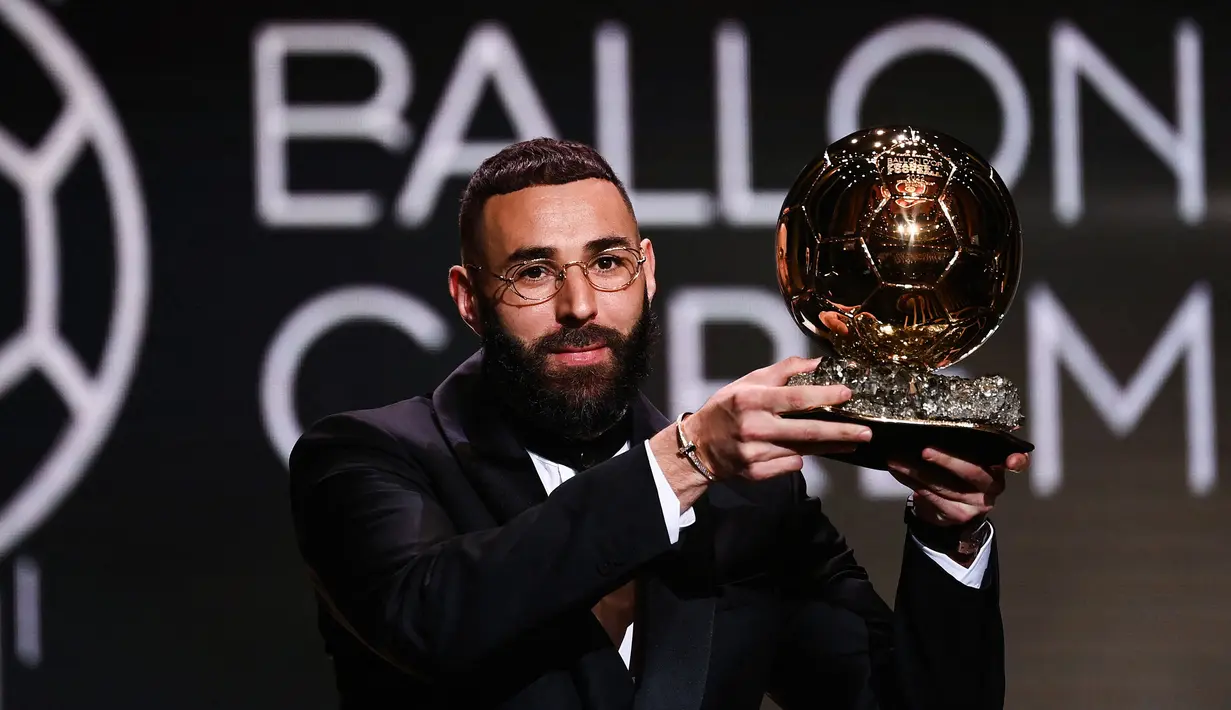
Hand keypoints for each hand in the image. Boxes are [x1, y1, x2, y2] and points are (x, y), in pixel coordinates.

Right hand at [680, 356, 873, 481]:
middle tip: (865, 432)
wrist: (698, 446)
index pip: (794, 398)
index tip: (847, 395)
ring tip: (851, 441)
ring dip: (829, 447)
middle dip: (840, 432)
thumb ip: (782, 371)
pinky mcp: (755, 473)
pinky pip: (789, 466)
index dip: (823, 396)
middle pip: (805, 431)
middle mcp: (754, 428)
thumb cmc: (726, 409)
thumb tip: (816, 364)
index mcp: (752, 401)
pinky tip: (806, 453)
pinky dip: (800, 459)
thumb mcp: (748, 382)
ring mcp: (755, 454)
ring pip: (802, 451)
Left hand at [887, 449, 1030, 526]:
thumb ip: (970, 442)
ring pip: (944, 485)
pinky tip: (899, 472)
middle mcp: (994, 485)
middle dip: (946, 460)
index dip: (1017, 460)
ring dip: (916, 471)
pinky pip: (932, 497)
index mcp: (999, 465)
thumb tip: (950, 414)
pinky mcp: (959, 514)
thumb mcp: (970, 457)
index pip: (1018, 462)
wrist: (953, 510)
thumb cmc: (960, 474)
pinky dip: (911, 482)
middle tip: (924, 451)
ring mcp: (978, 503)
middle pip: (971, 472)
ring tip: (896, 460)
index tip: (1012, 460)